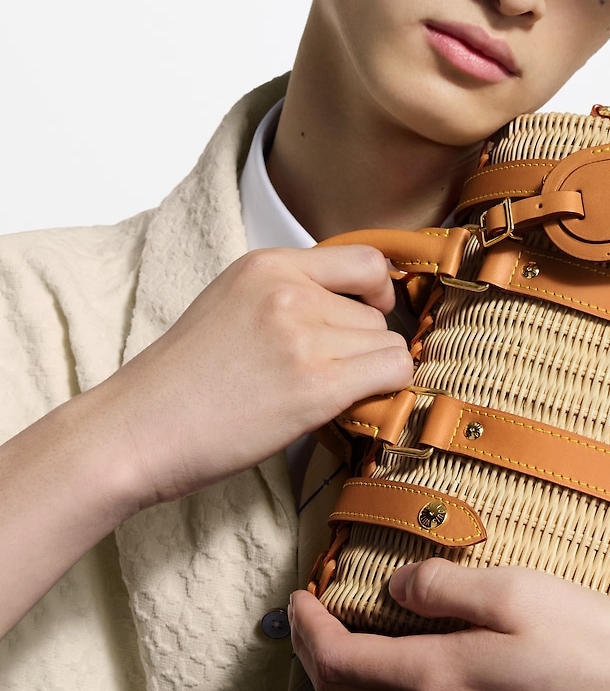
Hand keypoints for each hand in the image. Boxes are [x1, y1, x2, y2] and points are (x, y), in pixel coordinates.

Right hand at [101, 244, 412, 509]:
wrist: (134, 431)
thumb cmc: (180, 379)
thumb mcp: (233, 300)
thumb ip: (291, 291)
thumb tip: (359, 306)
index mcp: (269, 264)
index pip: (366, 260)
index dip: (378, 290)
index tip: (370, 313)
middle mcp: (291, 291)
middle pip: (376, 313)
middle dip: (362, 345)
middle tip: (323, 373)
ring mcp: (304, 336)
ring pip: (387, 345)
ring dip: (368, 373)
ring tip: (317, 394)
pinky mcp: (316, 385)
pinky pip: (393, 372)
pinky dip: (385, 391)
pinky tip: (348, 406)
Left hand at [289, 559, 609, 690]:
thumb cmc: (589, 645)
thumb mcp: (516, 592)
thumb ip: (447, 587)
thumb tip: (395, 586)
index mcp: (439, 675)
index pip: (342, 664)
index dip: (309, 631)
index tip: (297, 597)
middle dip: (318, 658)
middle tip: (311, 617)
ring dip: (346, 677)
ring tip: (346, 636)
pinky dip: (384, 687)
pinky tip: (403, 659)